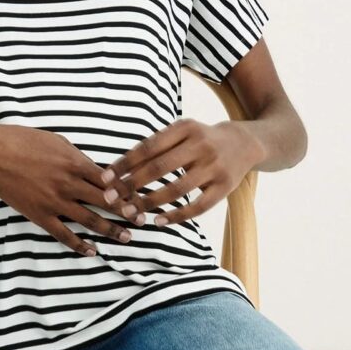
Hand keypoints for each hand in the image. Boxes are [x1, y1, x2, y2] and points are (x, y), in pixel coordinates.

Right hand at [0, 124, 150, 256]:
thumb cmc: (24, 140)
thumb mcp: (58, 141)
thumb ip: (79, 158)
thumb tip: (98, 170)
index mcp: (76, 163)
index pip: (112, 181)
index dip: (130, 192)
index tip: (144, 199)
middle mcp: (69, 184)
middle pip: (106, 202)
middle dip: (128, 213)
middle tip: (144, 222)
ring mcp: (54, 201)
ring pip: (90, 220)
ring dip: (111, 231)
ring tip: (127, 239)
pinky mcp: (39, 214)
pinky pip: (63, 234)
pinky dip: (79, 244)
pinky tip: (92, 251)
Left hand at [101, 118, 261, 227]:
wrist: (245, 142)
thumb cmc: (201, 139)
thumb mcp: (182, 131)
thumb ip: (157, 145)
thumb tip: (119, 168)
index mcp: (185, 128)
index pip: (148, 147)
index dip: (124, 163)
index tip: (105, 177)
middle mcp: (200, 146)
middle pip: (159, 168)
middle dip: (131, 184)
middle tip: (110, 198)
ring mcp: (214, 167)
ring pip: (177, 189)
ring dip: (149, 202)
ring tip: (130, 211)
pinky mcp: (224, 187)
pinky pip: (198, 206)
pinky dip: (177, 216)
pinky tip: (158, 221)